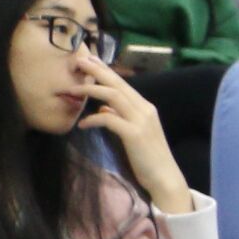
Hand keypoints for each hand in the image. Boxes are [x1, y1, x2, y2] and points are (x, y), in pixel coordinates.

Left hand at [73, 56, 190, 211]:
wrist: (165, 178)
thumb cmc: (149, 158)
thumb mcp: (134, 133)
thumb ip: (121, 118)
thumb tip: (104, 108)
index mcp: (146, 108)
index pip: (123, 84)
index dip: (106, 71)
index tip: (90, 61)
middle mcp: (145, 109)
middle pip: (118, 84)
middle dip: (97, 71)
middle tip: (79, 60)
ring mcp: (141, 121)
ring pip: (114, 96)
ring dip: (91, 90)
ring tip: (73, 89)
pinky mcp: (134, 134)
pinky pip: (109, 119)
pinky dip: (93, 118)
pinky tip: (82, 124)